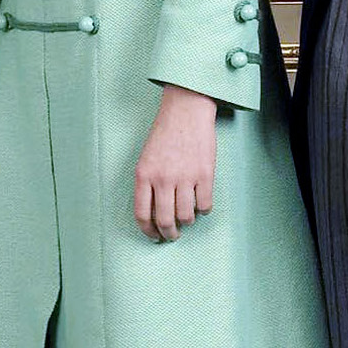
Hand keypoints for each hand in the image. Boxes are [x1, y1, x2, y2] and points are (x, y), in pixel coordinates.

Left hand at [134, 84, 217, 241]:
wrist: (185, 112)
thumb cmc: (164, 135)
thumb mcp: (146, 158)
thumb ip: (148, 184)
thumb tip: (154, 214)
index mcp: (144, 175)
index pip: (142, 214)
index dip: (148, 230)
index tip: (154, 236)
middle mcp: (163, 178)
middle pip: (165, 220)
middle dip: (169, 233)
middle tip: (172, 235)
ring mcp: (185, 177)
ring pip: (186, 216)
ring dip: (187, 221)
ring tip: (187, 217)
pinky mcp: (205, 175)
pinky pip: (205, 205)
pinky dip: (203, 210)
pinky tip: (201, 205)